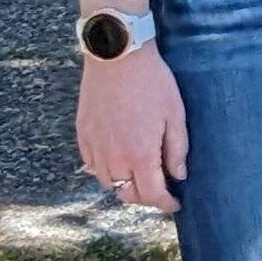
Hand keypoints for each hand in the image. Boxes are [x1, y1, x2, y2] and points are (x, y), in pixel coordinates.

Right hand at [77, 47, 187, 213]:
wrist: (117, 57)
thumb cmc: (152, 82)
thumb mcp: (175, 114)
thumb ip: (177, 149)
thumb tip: (179, 175)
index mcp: (140, 154)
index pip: (152, 194)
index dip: (165, 204)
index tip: (175, 204)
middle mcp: (113, 157)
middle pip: (128, 194)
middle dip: (146, 197)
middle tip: (160, 189)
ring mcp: (95, 147)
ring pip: (109, 184)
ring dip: (125, 185)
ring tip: (141, 175)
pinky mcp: (82, 136)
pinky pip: (93, 166)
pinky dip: (107, 171)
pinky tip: (119, 160)